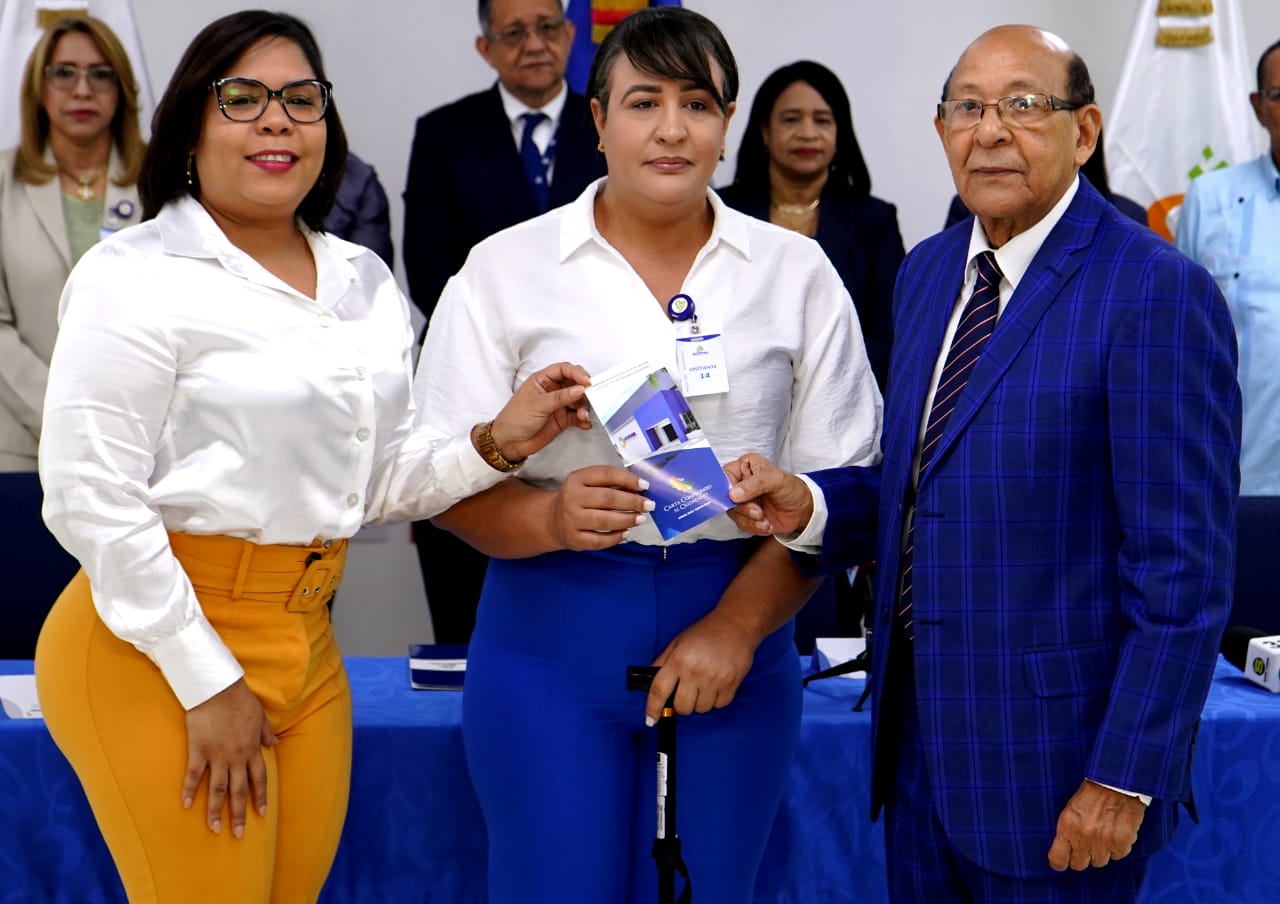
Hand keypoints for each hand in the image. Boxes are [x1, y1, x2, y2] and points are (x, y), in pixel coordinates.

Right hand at [182, 678, 277, 838]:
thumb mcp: (260, 716)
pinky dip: (189, 791)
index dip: (259, 797)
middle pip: (239, 791)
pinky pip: (194, 775)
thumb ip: (266, 732)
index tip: (261, 814)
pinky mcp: (199, 750)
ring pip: (218, 789)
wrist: (218, 688)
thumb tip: (274, 744)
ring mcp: (217, 755)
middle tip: (238, 835)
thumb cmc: (240, 699)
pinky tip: (186, 806)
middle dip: (239, 814)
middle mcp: (236, 757)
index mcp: (252, 749)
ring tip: (215, 829)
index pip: (258, 779)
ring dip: (215, 811)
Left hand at [489, 362, 592, 461]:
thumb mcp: (537, 405)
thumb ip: (560, 397)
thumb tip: (580, 389)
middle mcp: (552, 390)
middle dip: (585, 389)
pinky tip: (585, 424)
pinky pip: (577, 416)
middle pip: (574, 383)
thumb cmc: (516, 418)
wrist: (509, 443)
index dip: (577, 373)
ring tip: (583, 415)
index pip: (563, 369)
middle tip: (593, 396)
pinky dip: (583, 419)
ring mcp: (558, 405)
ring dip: (584, 407)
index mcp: (542, 380)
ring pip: (578, 400)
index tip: (587, 382)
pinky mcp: (562, 419)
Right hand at [548, 465, 652, 550]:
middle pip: (608, 498)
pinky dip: (616, 537)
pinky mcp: (574, 540)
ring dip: (628, 520)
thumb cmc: (580, 499)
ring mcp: (571, 520)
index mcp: (576, 479)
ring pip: (605, 521)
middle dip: (633, 502)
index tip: (645, 485)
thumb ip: (611, 484)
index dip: (627, 479)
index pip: (605, 474)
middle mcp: (571, 498)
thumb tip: (641, 488)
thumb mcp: (589, 484)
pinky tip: (626, 533)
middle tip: (649, 505)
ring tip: (641, 519)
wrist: (554, 520)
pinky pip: (600, 540)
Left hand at [644, 609, 758, 722]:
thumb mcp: (677, 643)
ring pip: (701, 709)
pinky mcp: (731, 684)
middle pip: (682, 707)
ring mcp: (715, 679)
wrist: (735, 626)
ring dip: (699, 702)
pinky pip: (719, 705)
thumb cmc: (704, 633)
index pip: (659, 691)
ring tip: (703, 685)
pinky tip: (716, 685)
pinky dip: (716, 700)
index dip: (652, 709)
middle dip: (681, 705)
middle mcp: (695, 671)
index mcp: (678, 660)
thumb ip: (662, 663)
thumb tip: (649, 684)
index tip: (651, 720)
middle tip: (685, 693)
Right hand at [724, 453, 813, 535]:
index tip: (734, 499)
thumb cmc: (792, 488)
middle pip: (726, 497)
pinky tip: (767, 525)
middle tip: (758, 512)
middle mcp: (740, 483)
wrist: (802, 510)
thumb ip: (754, 484)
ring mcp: (742, 500)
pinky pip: (741, 524)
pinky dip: (754, 527)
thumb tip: (732, 494)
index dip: (726, 488)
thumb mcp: (776, 480)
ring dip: (750, 520)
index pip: (725, 475)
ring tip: (766, 520)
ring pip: (733, 513)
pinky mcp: (746, 516)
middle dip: (743, 509)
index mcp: (745, 466)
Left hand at [1047, 780, 1146, 870]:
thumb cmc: (1091, 794)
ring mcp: (1104, 841)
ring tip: (1101, 834)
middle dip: (1081, 856)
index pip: (1058, 859)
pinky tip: (1115, 832)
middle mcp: (1084, 837)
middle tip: (1085, 844)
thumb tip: (1063, 851)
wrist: (1116, 784)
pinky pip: (1117, 856)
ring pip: (1099, 862)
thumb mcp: (1070, 809)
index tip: (1062, 861)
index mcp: (1068, 827)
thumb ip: (1067, 831)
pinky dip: (1117, 848)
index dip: (1059, 863)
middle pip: (1079, 865)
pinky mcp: (1122, 843)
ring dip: (1100, 852)